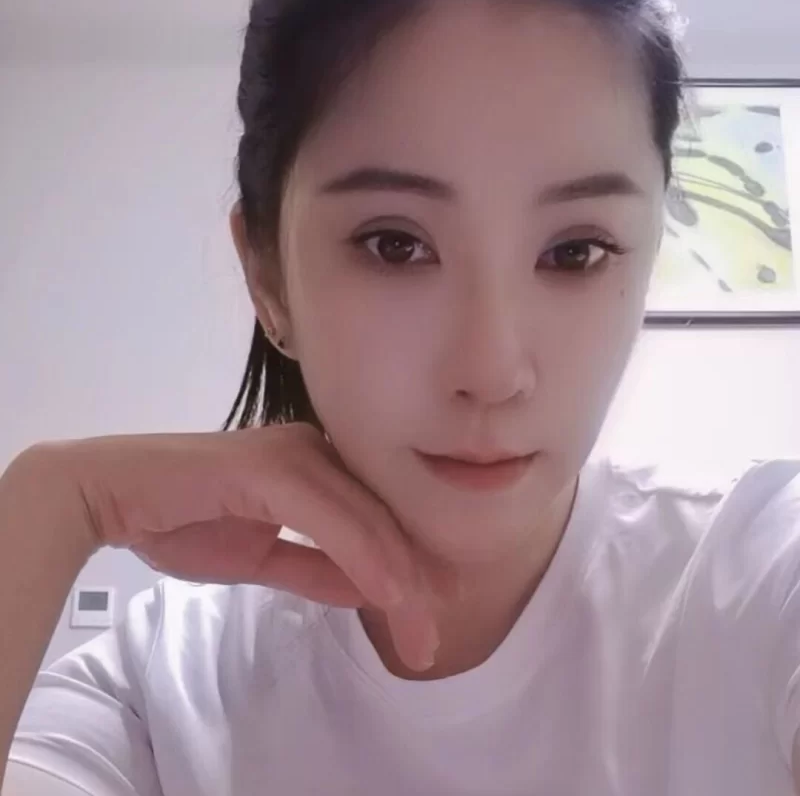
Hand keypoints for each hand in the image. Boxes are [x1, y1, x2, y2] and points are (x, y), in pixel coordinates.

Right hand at [23, 424, 438, 670]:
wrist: (113, 497)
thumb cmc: (183, 521)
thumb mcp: (263, 557)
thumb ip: (316, 568)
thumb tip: (370, 589)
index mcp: (318, 466)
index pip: (376, 521)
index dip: (407, 571)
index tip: (424, 621)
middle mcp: (318, 451)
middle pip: (383, 521)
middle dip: (413, 586)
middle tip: (428, 642)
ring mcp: (297, 454)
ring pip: (367, 520)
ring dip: (398, 581)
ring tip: (418, 632)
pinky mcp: (272, 466)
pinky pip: (331, 519)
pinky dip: (363, 558)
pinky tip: (387, 594)